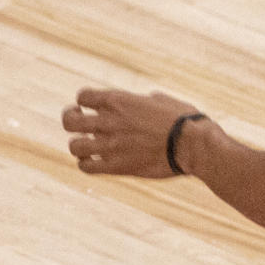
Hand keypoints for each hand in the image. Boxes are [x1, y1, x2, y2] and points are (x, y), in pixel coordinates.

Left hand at [63, 88, 205, 177]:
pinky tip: (95, 163)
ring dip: (79, 146)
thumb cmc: (185, 120)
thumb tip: (145, 100)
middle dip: (71, 120)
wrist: (194, 145)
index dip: (85, 102)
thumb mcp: (163, 100)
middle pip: (69, 120)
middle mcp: (109, 121)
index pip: (83, 96)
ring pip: (75, 146)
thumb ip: (145, 101)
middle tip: (80, 124)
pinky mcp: (118, 166)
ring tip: (88, 146)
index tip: (93, 108)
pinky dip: (86, 165)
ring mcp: (111, 145)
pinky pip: (87, 167)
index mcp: (119, 101)